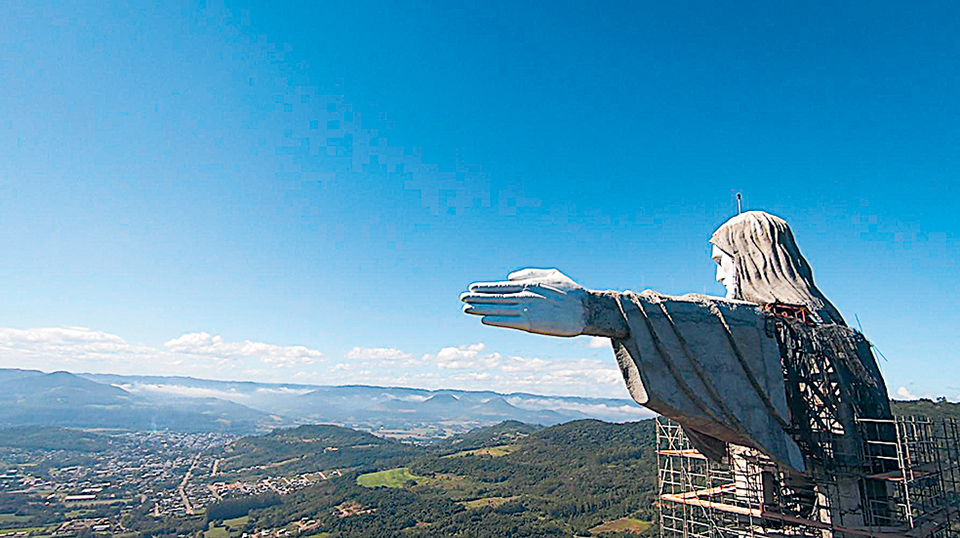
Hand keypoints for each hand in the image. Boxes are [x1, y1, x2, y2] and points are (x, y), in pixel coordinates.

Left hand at [460, 268, 586, 336]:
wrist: (585, 308)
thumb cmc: (570, 292)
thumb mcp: (551, 274)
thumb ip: (528, 274)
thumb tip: (509, 277)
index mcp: (528, 285)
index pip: (501, 287)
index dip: (484, 288)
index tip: (470, 289)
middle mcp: (524, 296)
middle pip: (495, 297)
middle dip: (477, 298)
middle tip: (461, 299)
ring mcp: (526, 309)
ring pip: (498, 309)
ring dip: (480, 308)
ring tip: (465, 308)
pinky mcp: (531, 323)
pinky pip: (509, 321)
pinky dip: (495, 320)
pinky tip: (483, 319)